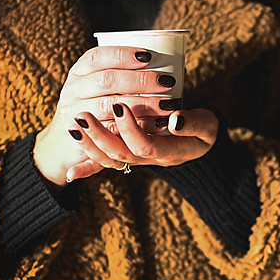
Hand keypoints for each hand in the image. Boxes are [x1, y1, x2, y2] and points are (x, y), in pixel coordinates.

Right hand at [33, 46, 176, 186]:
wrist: (62, 145)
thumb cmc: (91, 108)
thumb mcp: (95, 87)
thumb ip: (118, 74)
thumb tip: (158, 57)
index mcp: (79, 72)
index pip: (97, 57)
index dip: (122, 55)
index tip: (148, 56)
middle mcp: (74, 90)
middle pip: (107, 80)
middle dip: (139, 80)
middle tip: (167, 81)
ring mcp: (76, 113)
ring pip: (109, 105)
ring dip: (142, 104)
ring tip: (168, 104)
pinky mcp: (84, 137)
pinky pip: (112, 130)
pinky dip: (137, 127)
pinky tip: (158, 124)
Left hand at [64, 107, 218, 181]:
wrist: (199, 144)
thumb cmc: (203, 131)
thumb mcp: (207, 127)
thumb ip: (193, 124)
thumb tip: (175, 119)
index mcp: (169, 152)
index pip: (145, 145)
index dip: (130, 129)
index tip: (120, 106)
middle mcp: (149, 159)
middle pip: (121, 155)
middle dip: (99, 136)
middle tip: (82, 116)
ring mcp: (137, 159)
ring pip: (110, 160)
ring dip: (90, 146)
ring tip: (73, 126)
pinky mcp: (128, 153)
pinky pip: (106, 163)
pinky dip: (89, 167)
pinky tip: (71, 173)